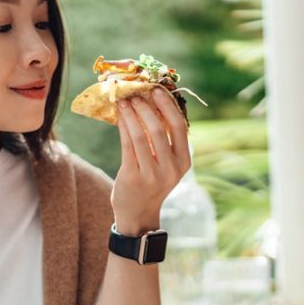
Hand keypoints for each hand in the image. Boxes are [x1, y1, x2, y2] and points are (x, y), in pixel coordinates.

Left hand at [112, 88, 190, 234]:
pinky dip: (123, 126)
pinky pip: (127, 145)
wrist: (138, 213)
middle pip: (159, 128)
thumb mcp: (166, 165)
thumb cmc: (152, 182)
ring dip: (131, 114)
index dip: (168, 106)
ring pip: (140, 135)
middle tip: (135, 94)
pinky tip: (119, 116)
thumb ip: (165, 141)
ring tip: (124, 102)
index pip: (180, 127)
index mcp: (184, 162)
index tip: (157, 91)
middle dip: (145, 107)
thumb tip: (153, 103)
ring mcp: (152, 174)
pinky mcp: (133, 177)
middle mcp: (171, 169)